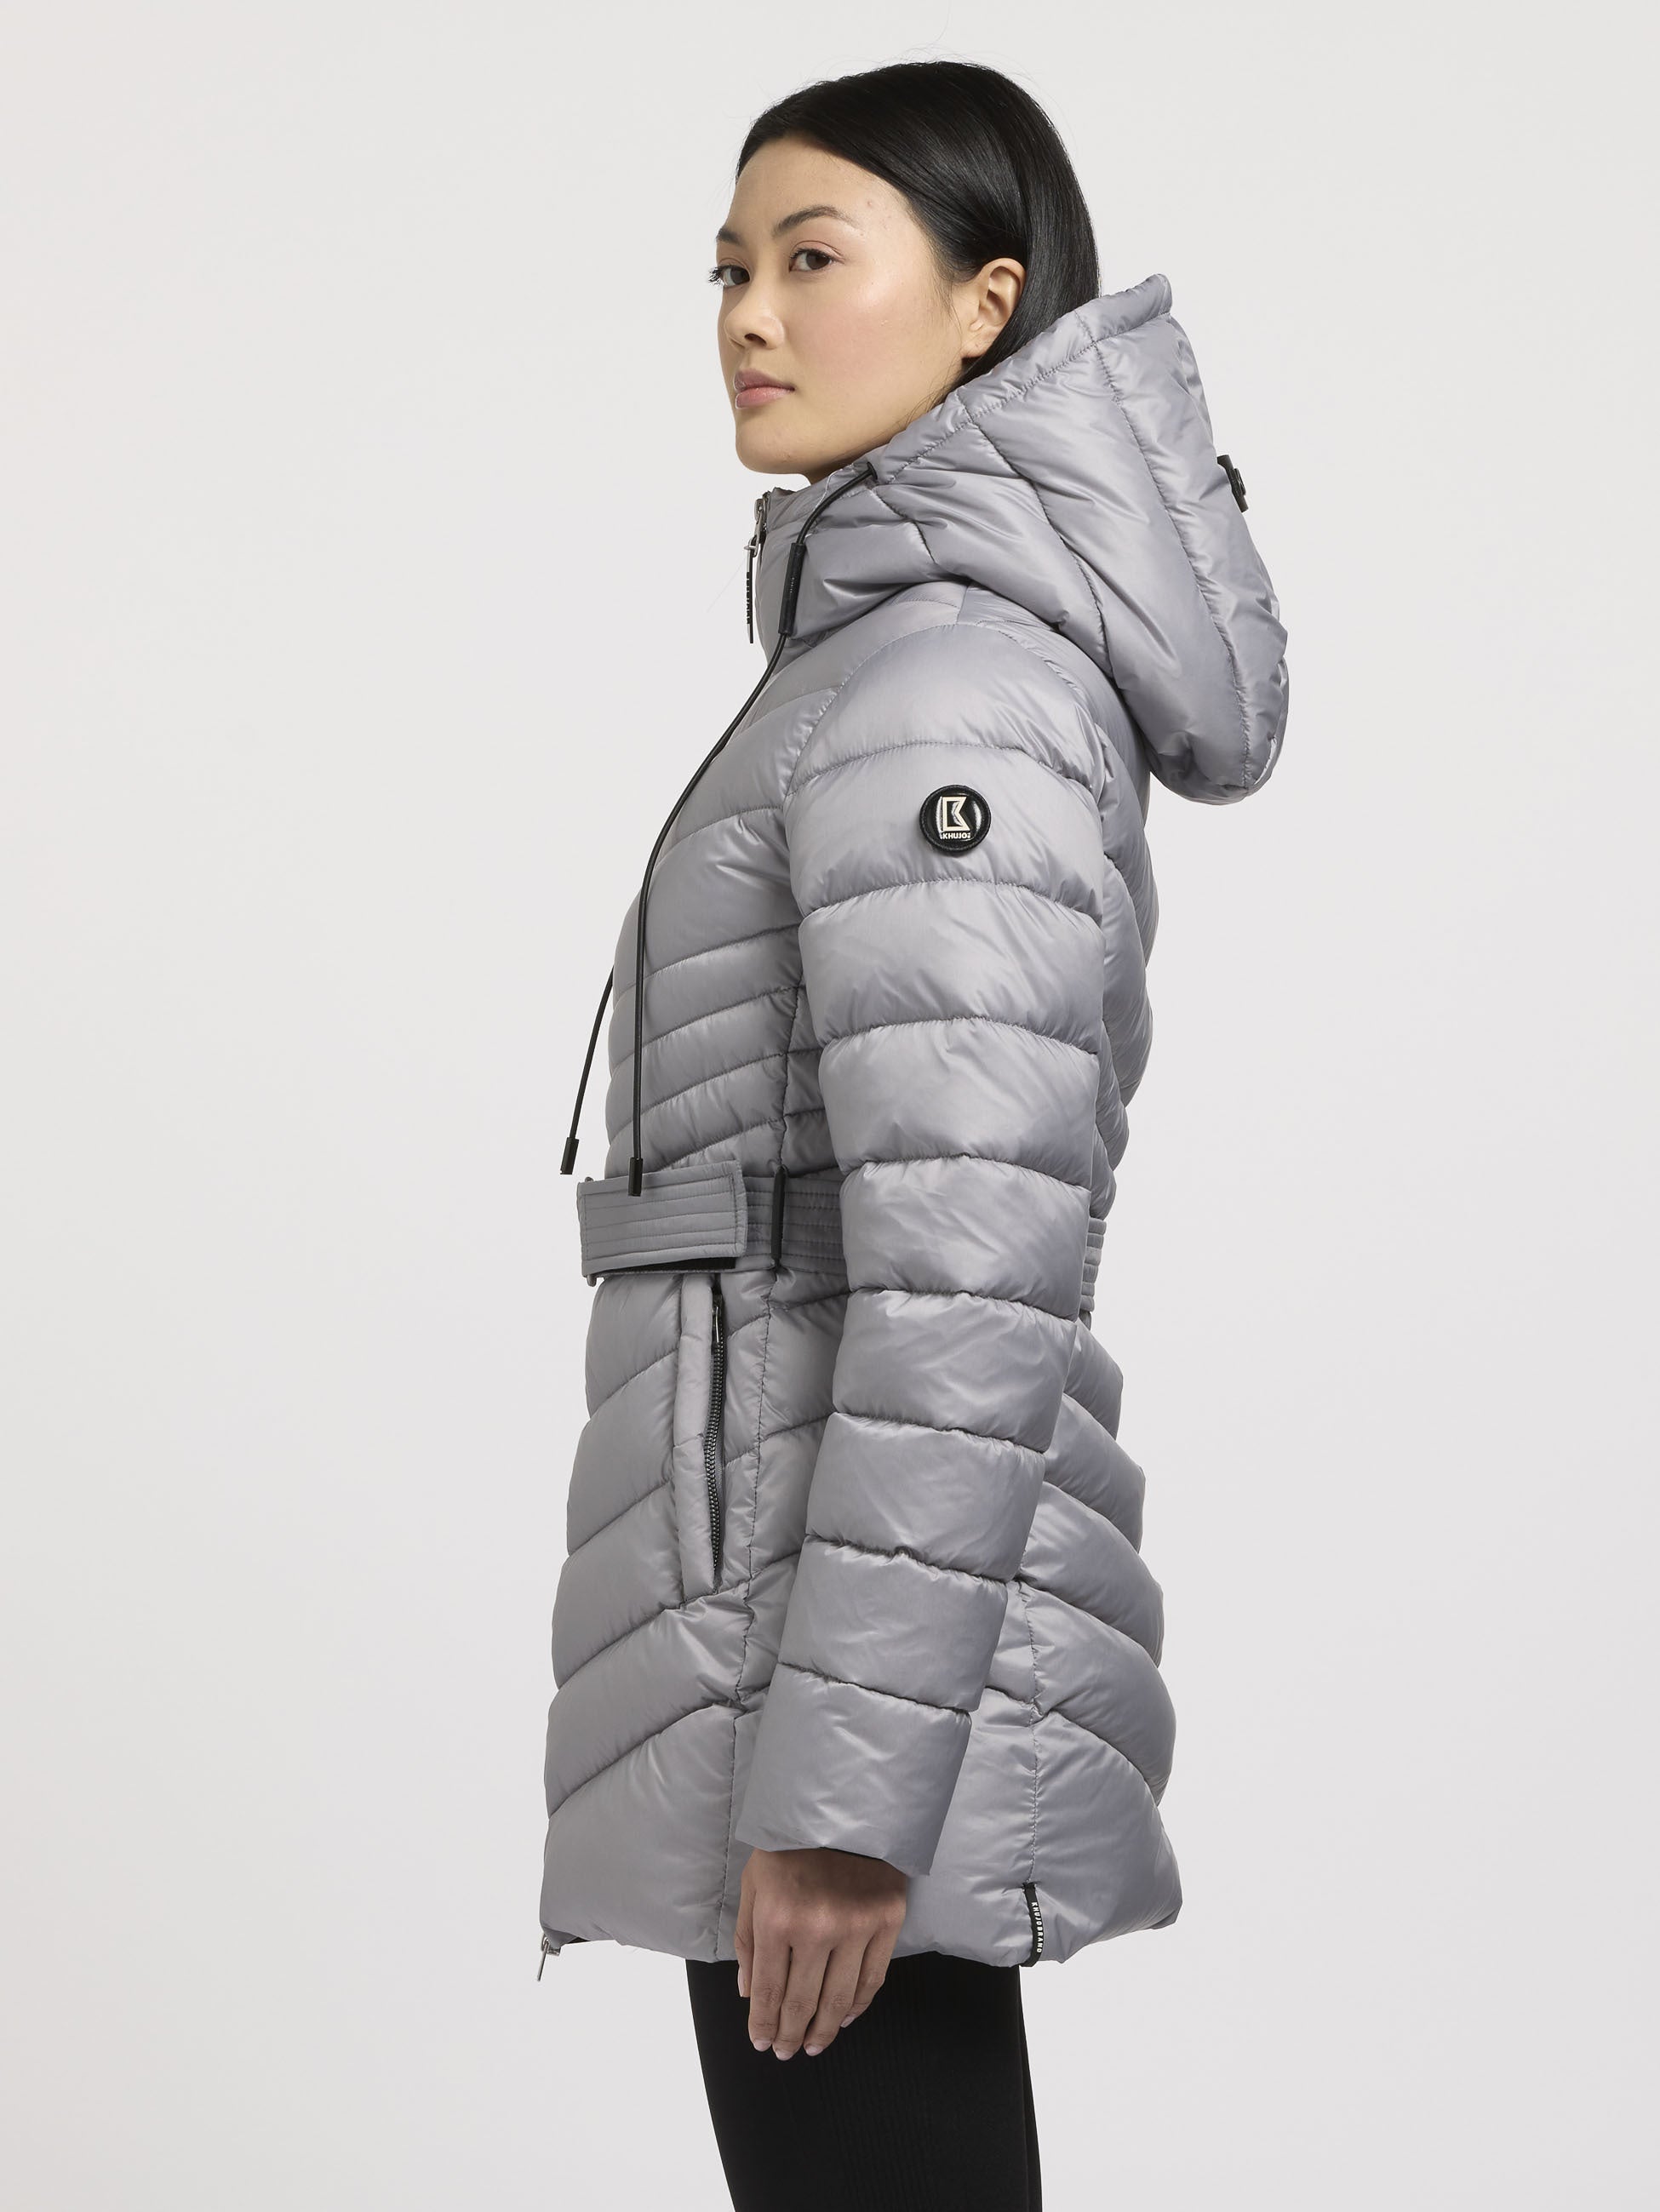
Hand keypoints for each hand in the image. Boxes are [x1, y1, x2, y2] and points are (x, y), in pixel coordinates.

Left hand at [733, 1845, 907, 2058]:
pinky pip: (872, 1979)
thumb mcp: (754, 1885)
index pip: (768, 1990)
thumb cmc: (790, 1846)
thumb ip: (747, 1941)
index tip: (763, 2044)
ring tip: (814, 2046)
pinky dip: (857, 2006)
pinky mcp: (887, 1920)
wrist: (842, 1808)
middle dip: (790, 2035)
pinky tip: (843, 2018)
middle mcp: (816, 1927)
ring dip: (823, 2031)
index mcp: (776, 1918)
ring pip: (838, 1999)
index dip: (764, 2025)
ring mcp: (856, 1926)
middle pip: (802, 2002)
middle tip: (786, 2052)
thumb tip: (749, 1995)